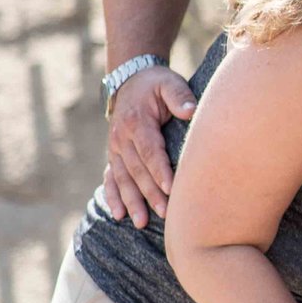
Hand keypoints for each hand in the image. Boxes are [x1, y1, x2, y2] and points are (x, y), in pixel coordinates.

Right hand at [101, 64, 195, 227]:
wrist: (131, 81)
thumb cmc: (156, 84)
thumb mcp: (168, 83)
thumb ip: (178, 95)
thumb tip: (190, 110)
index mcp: (137, 122)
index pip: (149, 150)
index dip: (160, 170)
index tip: (172, 188)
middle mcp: (122, 138)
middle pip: (137, 170)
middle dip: (150, 193)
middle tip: (165, 213)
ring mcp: (115, 148)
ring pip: (122, 179)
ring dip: (132, 201)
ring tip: (142, 222)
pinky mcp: (114, 155)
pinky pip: (111, 178)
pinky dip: (113, 196)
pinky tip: (119, 214)